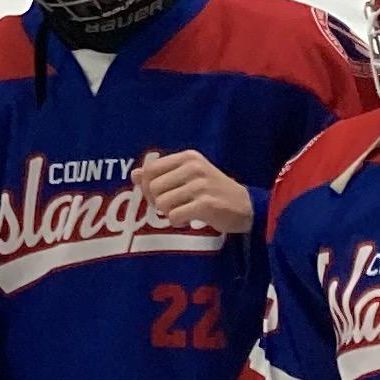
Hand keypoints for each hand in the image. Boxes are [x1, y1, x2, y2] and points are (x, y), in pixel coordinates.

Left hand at [136, 148, 255, 237]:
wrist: (246, 206)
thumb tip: (134, 175)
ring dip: (168, 213)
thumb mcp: (189, 175)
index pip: (150, 169)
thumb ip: (161, 173)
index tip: (158, 195)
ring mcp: (200, 186)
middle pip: (153, 188)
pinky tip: (188, 219)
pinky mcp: (206, 205)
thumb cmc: (213, 190)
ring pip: (162, 204)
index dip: (146, 186)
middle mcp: (193, 168)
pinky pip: (174, 216)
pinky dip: (177, 222)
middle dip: (156, 202)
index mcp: (188, 157)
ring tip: (183, 212)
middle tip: (172, 206)